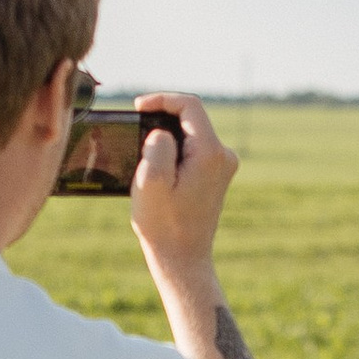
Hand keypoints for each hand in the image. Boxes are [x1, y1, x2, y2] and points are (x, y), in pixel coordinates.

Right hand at [128, 92, 236, 269]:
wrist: (182, 258)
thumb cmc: (164, 224)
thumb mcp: (151, 182)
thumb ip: (157, 147)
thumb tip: (161, 132)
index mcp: (211, 152)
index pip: (190, 105)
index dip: (161, 99)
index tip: (137, 107)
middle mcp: (224, 155)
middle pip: (191, 117)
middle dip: (161, 117)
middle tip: (134, 128)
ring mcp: (222, 166)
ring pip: (191, 133)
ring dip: (165, 134)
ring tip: (141, 149)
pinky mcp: (215, 176)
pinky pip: (193, 149)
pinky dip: (173, 148)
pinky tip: (155, 165)